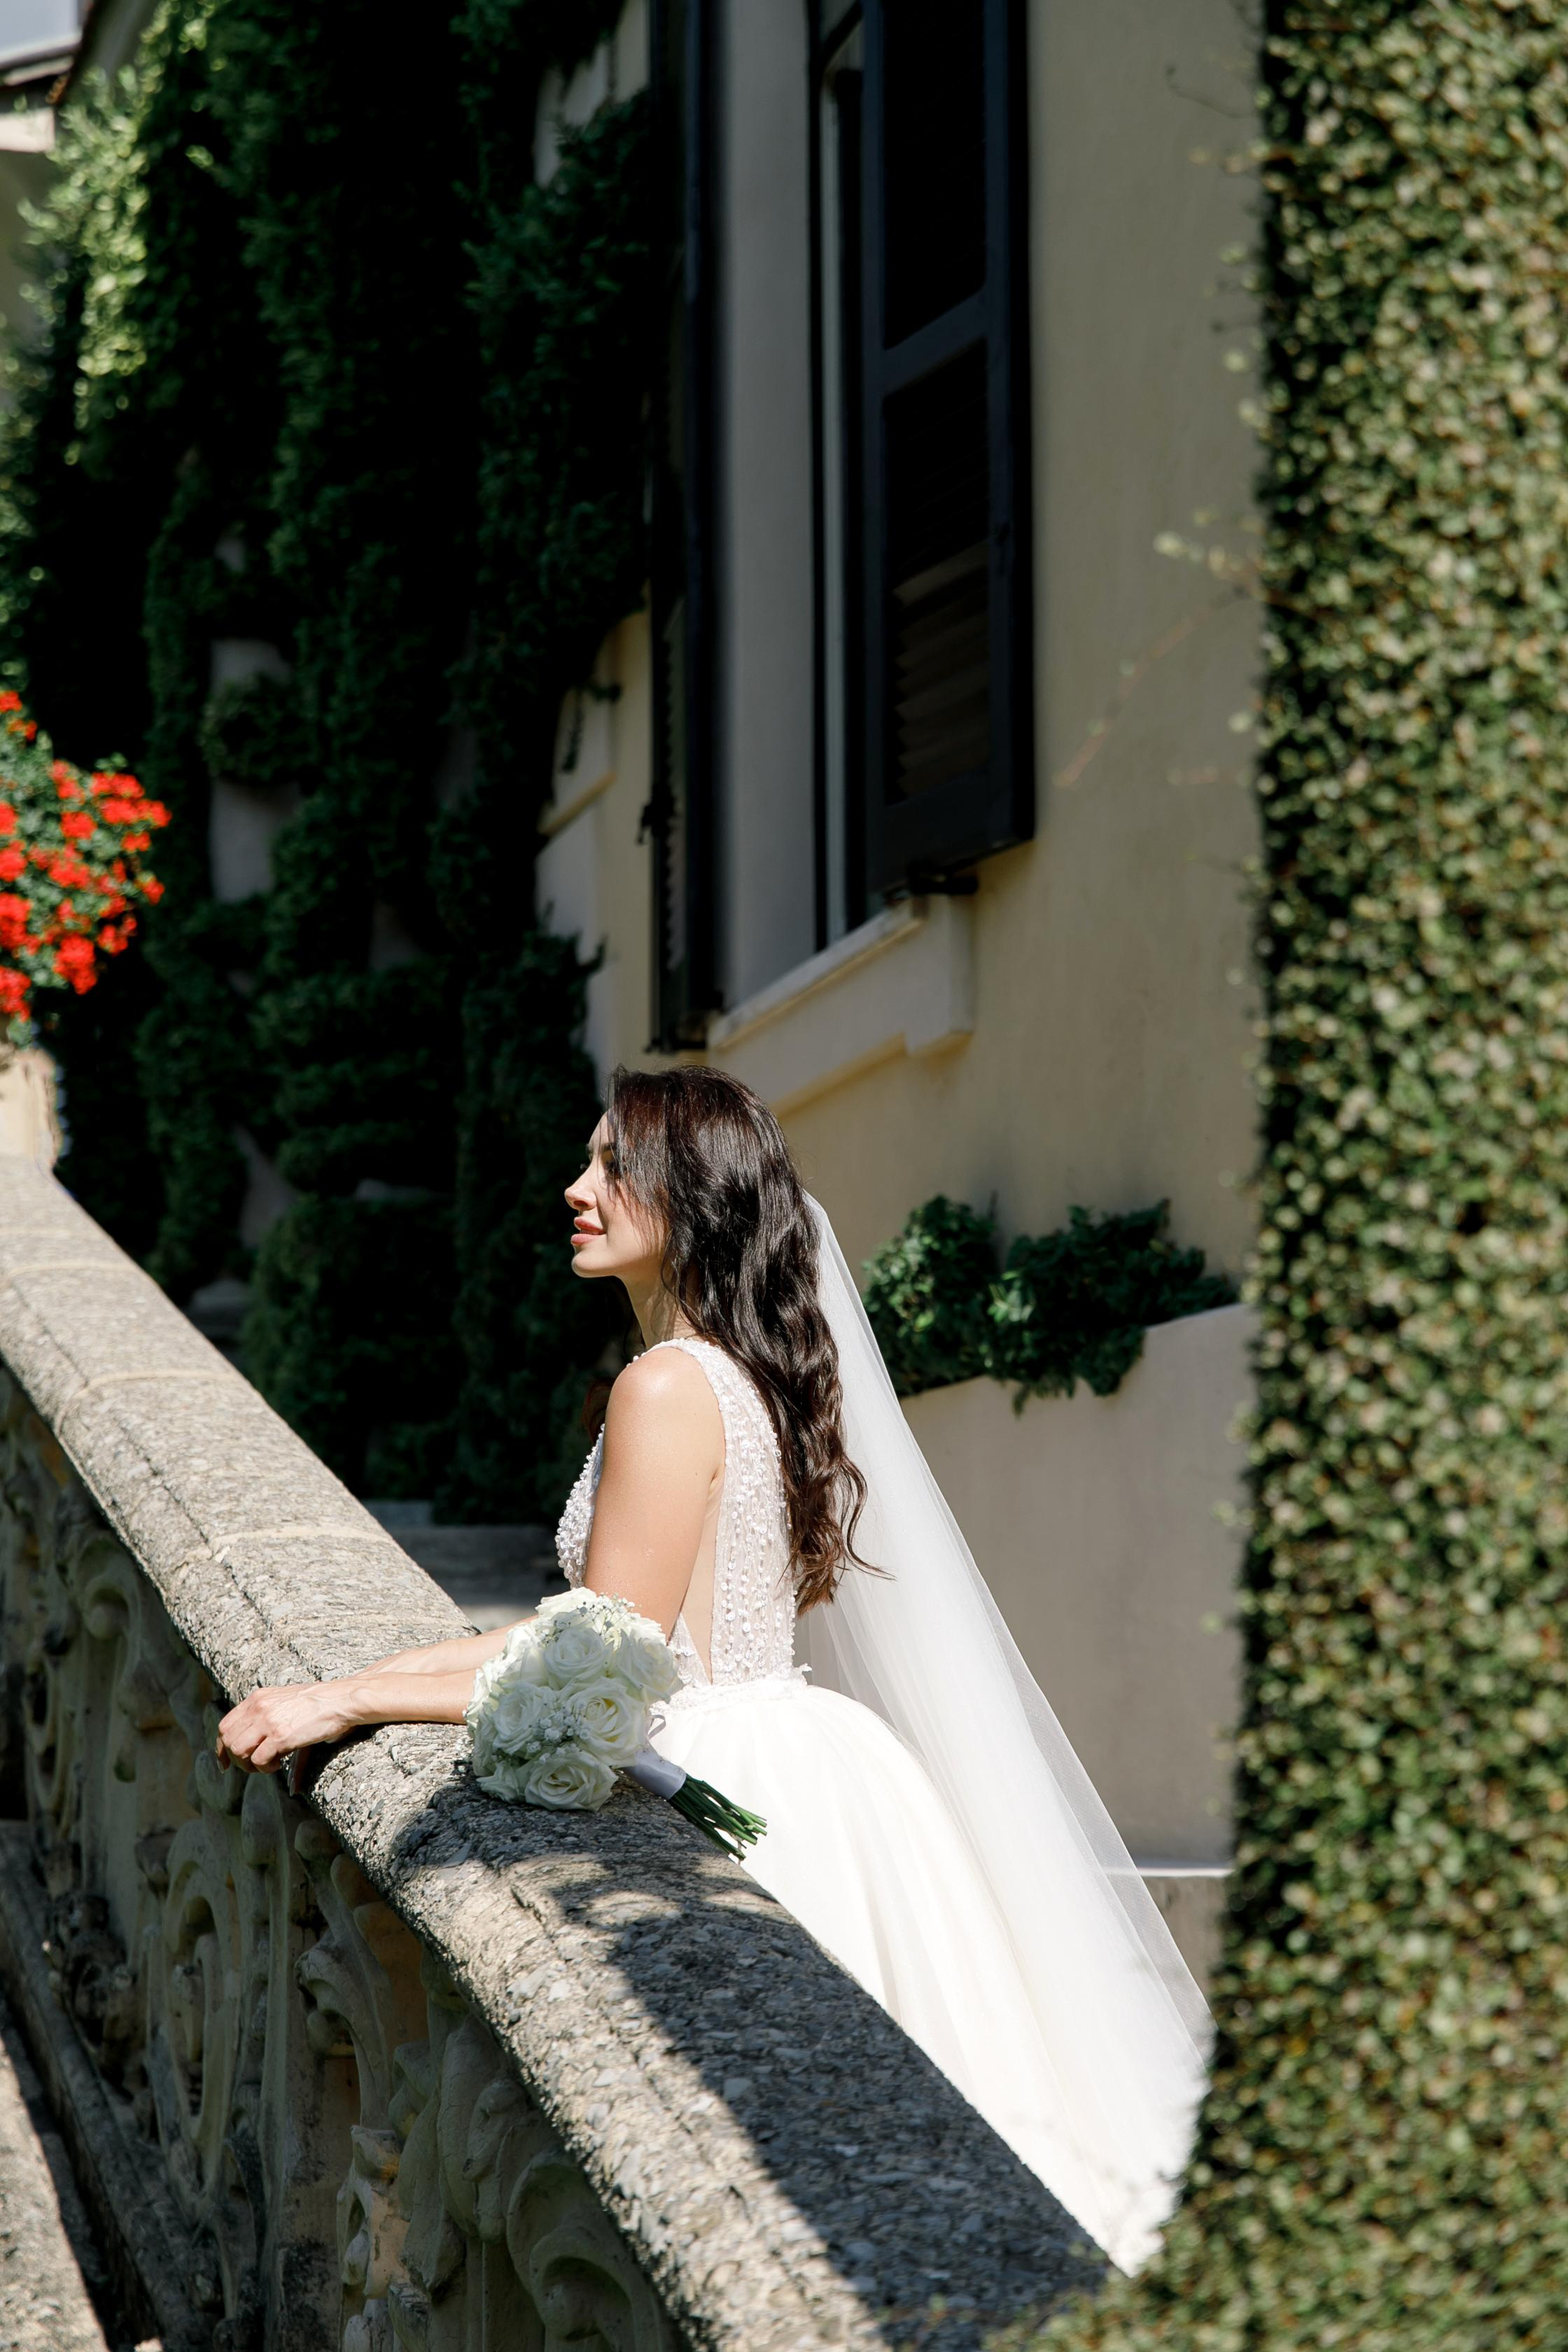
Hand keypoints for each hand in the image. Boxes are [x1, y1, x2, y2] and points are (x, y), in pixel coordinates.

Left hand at [216, 1679, 358, 1774]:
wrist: (342, 1700)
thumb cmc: (321, 1706)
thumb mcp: (292, 1713)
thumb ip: (276, 1735)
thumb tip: (290, 1784)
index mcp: (258, 1698)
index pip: (225, 1725)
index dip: (221, 1748)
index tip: (226, 1764)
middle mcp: (259, 1707)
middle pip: (228, 1740)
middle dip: (236, 1760)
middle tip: (255, 1767)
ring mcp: (268, 1720)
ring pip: (238, 1750)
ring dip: (249, 1766)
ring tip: (268, 1766)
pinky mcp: (281, 1735)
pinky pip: (258, 1759)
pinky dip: (265, 1769)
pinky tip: (279, 1765)